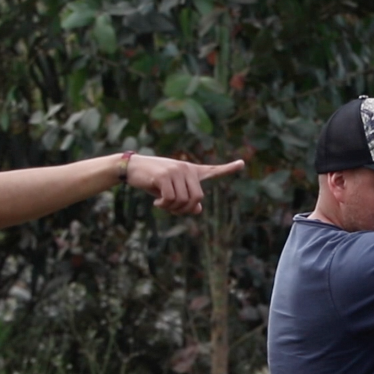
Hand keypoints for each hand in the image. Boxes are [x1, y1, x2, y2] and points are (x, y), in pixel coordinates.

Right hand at [125, 155, 245, 214]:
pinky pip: (171, 199)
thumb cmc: (153, 181)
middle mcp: (186, 168)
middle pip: (197, 198)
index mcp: (191, 171)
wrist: (131, 168)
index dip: (228, 168)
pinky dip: (164, 206)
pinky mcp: (164, 176)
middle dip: (185, 210)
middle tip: (172, 210)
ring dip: (173, 209)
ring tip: (163, 205)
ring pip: (184, 201)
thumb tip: (198, 210)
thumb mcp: (172, 192)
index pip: (213, 170)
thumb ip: (187, 201)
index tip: (242, 163)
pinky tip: (156, 202)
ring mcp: (176, 171)